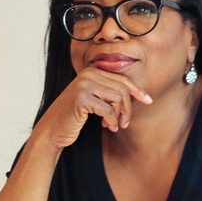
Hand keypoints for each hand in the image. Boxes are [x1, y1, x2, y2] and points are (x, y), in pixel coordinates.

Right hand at [35, 67, 151, 149]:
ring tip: (115, 125)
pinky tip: (109, 127)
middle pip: (122, 89)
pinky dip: (112, 121)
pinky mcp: (81, 98)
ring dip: (120, 116)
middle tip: (125, 123)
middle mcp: (88, 74)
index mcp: (92, 71)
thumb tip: (142, 95)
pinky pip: (108, 110)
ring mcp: (83, 84)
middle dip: (127, 109)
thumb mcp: (96, 100)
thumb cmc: (76, 116)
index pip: (122, 79)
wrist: (53, 129)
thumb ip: (112, 93)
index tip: (148, 101)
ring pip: (117, 99)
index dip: (137, 91)